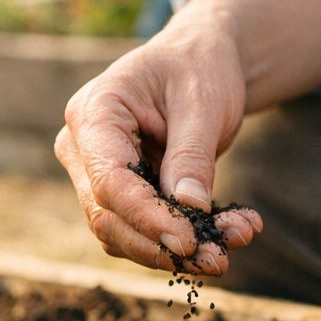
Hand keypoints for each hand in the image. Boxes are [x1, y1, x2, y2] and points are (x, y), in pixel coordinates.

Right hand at [54, 8, 263, 274]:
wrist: (200, 60)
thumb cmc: (198, 67)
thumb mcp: (203, 103)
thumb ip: (192, 155)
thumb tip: (189, 208)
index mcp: (93, 114)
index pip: (108, 181)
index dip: (147, 218)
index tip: (189, 242)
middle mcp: (82, 148)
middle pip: (108, 217)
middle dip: (162, 246)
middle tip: (219, 260)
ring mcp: (96, 174)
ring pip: (123, 234)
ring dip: (178, 250)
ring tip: (238, 237)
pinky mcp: (121, 194)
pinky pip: (144, 231)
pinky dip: (186, 239)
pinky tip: (232, 231)